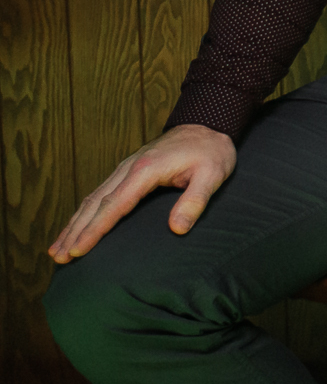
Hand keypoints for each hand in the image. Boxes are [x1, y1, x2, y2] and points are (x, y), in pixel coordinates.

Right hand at [48, 124, 236, 262]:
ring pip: (91, 198)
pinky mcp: (126, 170)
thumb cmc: (211, 151)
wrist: (206, 125)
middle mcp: (128, 168)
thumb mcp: (212, 175)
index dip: (95, 230)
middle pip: (94, 204)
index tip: (78, 250)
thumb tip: (177, 229)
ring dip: (74, 224)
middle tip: (59, 257)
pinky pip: (99, 193)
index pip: (114, 205)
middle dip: (75, 232)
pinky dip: (84, 212)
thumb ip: (195, 201)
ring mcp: (125, 168)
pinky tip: (76, 226)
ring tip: (57, 249)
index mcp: (145, 170)